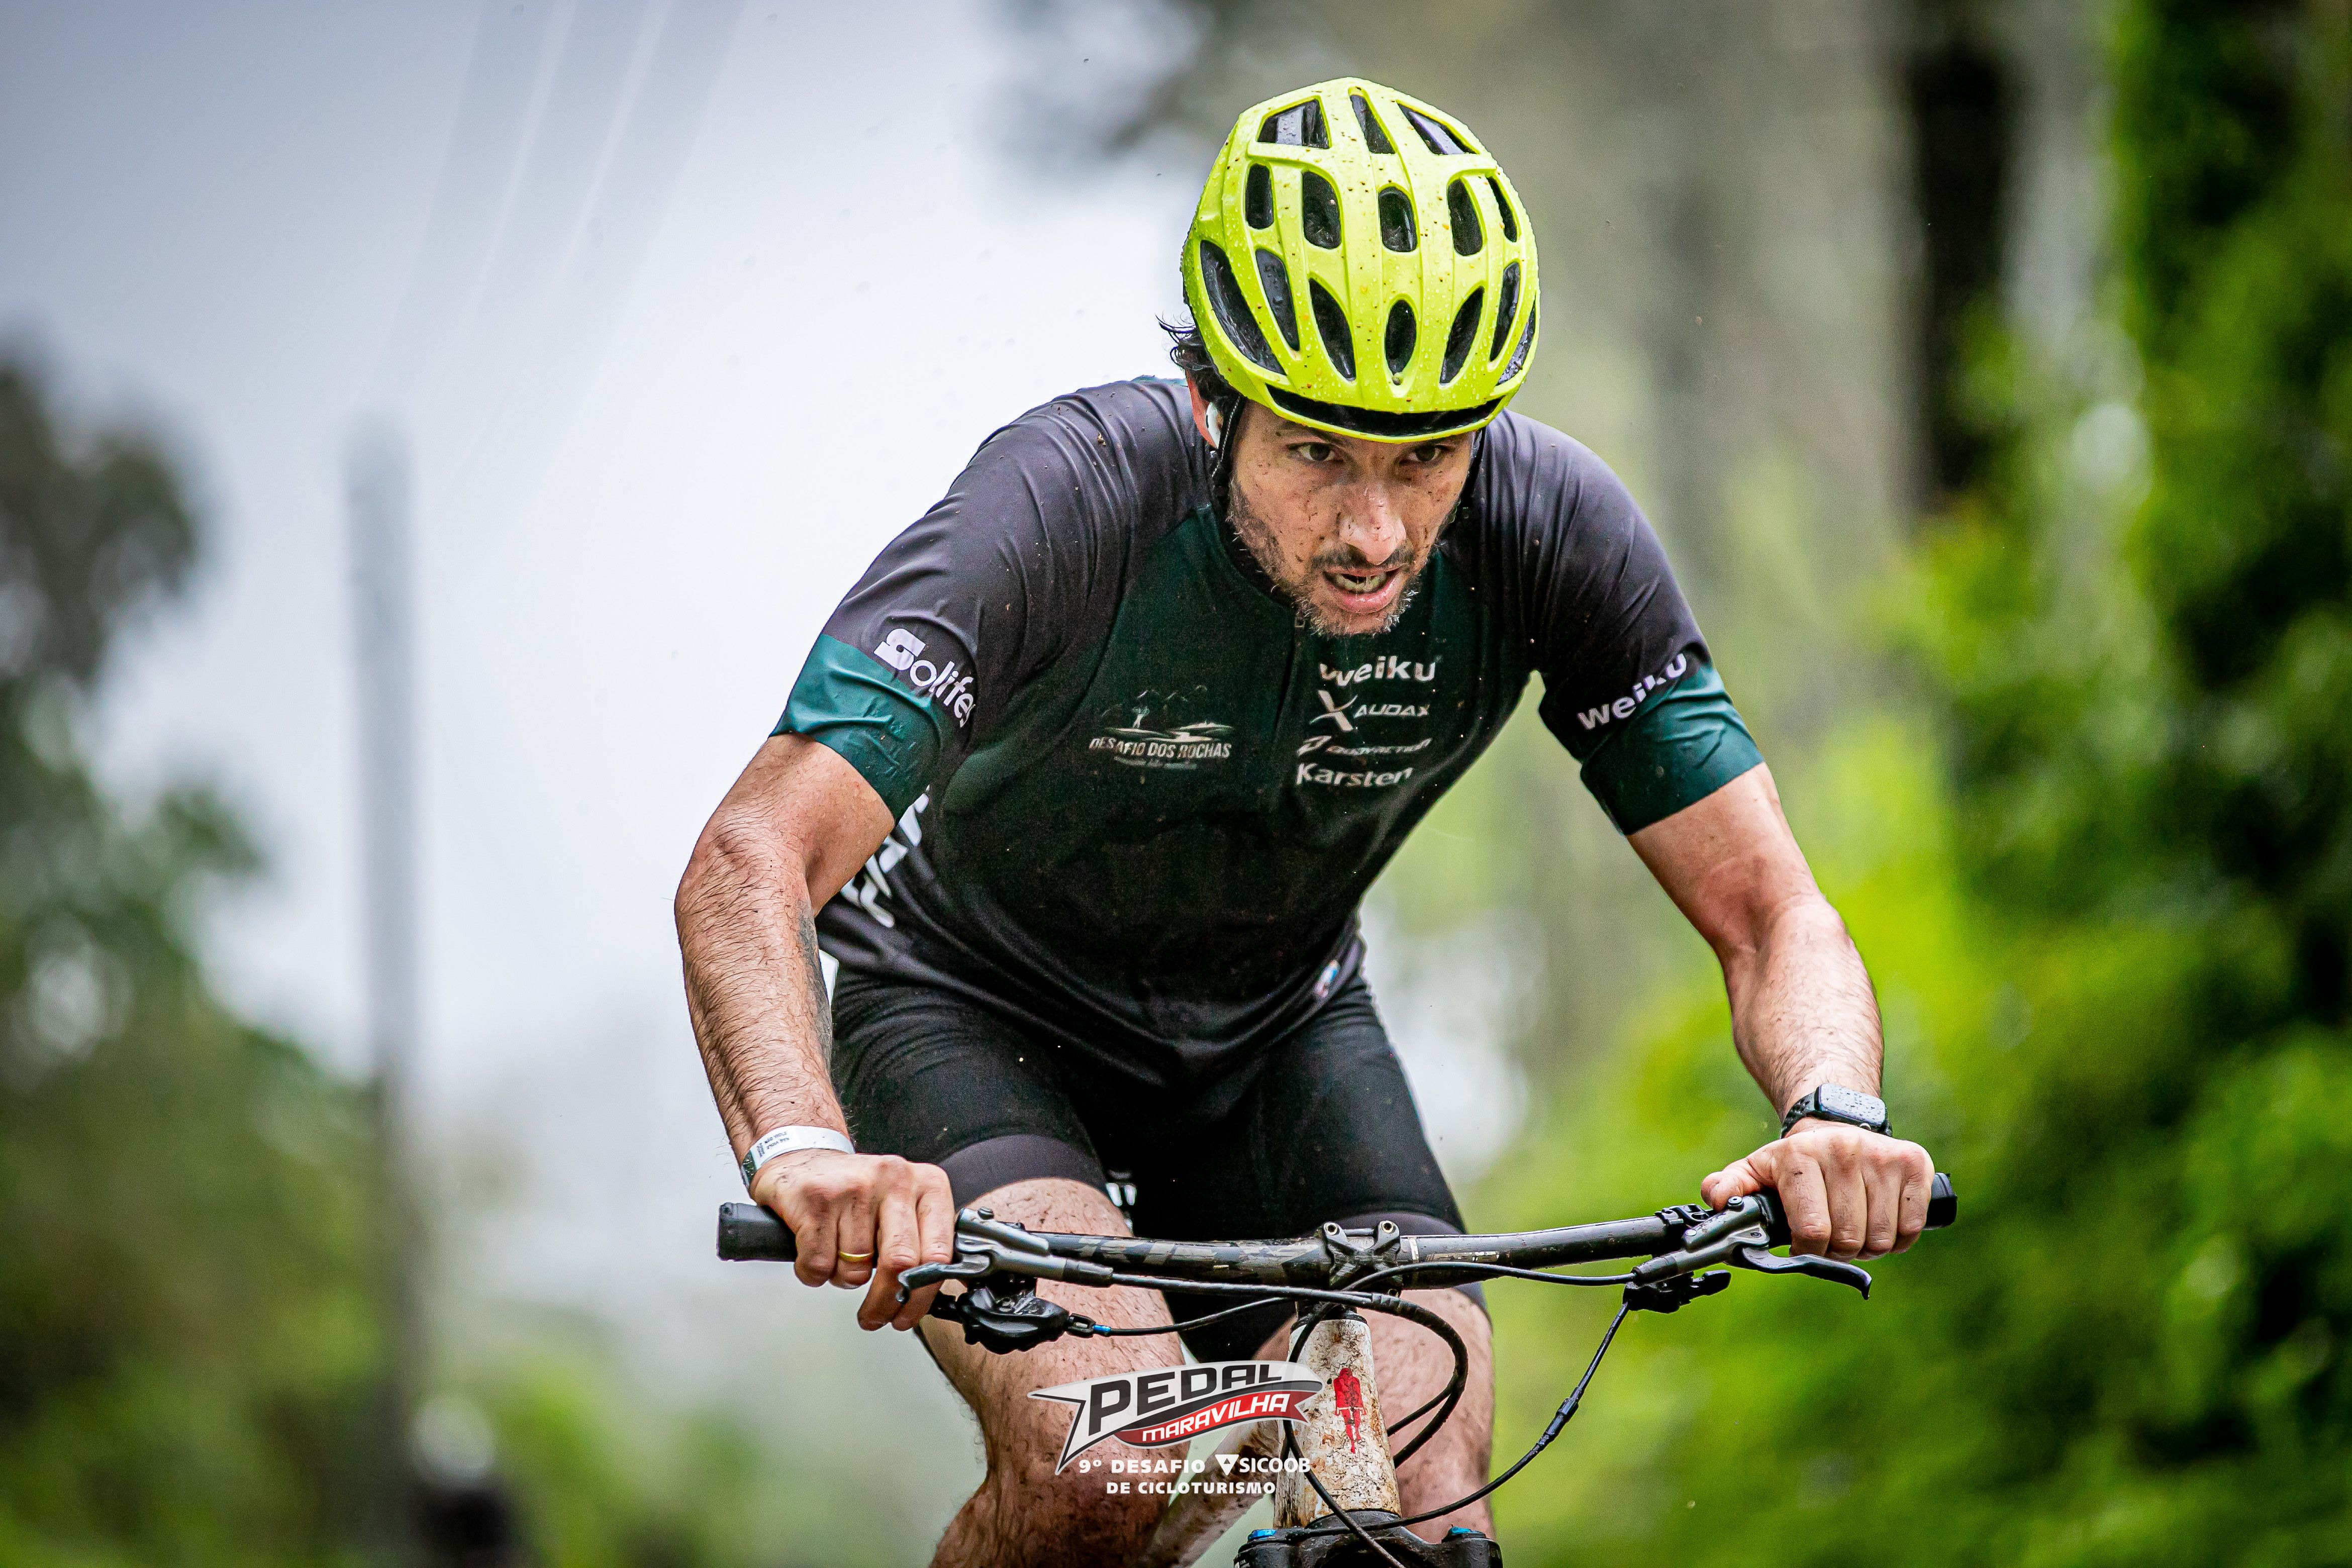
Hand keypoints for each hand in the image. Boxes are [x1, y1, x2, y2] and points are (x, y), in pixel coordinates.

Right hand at [749, 1148, 955, 1329]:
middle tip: (874, 1317)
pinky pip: (819, 1265)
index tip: (907, 1315)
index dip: (922, 1295)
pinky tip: (814, 1251)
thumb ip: (922, 1242)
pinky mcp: (817, 1199)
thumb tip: (926, 1295)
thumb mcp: (903, 1206)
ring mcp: (856, 1187)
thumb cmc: (857, 1191)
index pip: (939, 1252)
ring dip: (843, 1278)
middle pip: (900, 1263)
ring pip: (856, 1269)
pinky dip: (813, 1273)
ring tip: (837, 1255)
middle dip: (885, 1302)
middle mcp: (896, 1180)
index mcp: (928, 1185)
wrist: (802, 1157)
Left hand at [1700, 1120, 1935, 1259]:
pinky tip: (1881, 1221)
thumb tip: (1717, 1201)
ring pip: (1881, 1238)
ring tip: (1854, 1227)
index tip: (1805, 1242)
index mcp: (1800, 1155)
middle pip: (1848, 1240)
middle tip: (1831, 1237)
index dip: (1808, 1249)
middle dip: (1838, 1250)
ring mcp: (1881, 1156)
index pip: (1812, 1232)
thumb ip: (1729, 1187)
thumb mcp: (1756, 1170)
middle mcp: (1843, 1150)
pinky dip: (1899, 1238)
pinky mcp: (1914, 1163)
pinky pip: (1912, 1227)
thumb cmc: (1795, 1162)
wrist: (1838, 1123)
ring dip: (1869, 1246)